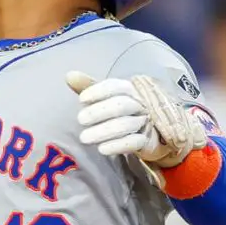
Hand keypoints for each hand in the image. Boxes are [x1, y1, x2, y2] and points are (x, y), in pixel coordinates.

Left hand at [66, 71, 207, 181]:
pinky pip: (134, 142)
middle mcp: (141, 103)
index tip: (81, 100)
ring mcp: (146, 122)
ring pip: (126, 125)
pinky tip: (102, 149)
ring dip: (104, 131)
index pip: (116, 86)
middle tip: (80, 119)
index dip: (99, 91)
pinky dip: (117, 146)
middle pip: (121, 105)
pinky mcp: (148, 141)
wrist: (156, 132)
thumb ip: (90, 86)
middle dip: (99, 112)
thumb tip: (69, 75)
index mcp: (131, 89)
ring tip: (84, 138)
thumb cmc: (126, 110)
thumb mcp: (109, 97)